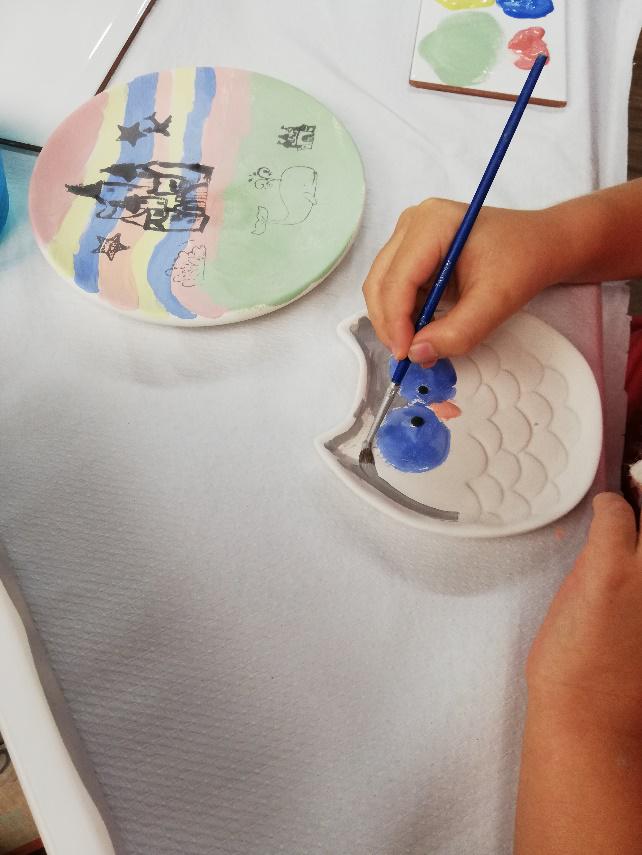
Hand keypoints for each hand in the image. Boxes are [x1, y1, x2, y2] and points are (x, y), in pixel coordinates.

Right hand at [362, 198, 565, 363]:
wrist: (540, 244)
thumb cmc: (523, 262)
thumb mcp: (496, 302)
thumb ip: (458, 332)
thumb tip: (418, 354)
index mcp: (432, 223)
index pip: (397, 279)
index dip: (396, 321)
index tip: (407, 355)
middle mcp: (412, 223)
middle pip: (380, 282)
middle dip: (389, 324)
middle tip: (409, 357)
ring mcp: (408, 235)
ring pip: (381, 287)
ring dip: (393, 321)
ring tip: (418, 345)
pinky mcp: (411, 251)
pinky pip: (393, 287)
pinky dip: (402, 314)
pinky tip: (422, 328)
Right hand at [526, 493, 641, 737]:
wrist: (592, 717)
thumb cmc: (567, 666)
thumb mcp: (568, 600)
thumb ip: (593, 562)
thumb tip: (606, 542)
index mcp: (610, 568)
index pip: (617, 511)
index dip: (609, 505)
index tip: (607, 506)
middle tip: (632, 515)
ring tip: (632, 559)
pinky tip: (634, 589)